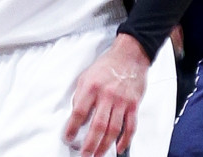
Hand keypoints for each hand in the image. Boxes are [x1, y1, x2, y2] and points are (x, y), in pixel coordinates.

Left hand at [63, 34, 150, 156]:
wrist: (130, 55)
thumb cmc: (108, 65)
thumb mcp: (86, 77)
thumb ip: (80, 96)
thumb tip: (75, 116)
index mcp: (92, 88)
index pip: (79, 114)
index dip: (72, 129)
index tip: (69, 138)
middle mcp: (108, 95)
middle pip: (97, 126)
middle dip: (89, 145)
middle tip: (84, 154)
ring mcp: (122, 101)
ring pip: (113, 129)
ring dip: (105, 146)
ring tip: (97, 154)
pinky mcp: (134, 103)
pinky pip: (131, 125)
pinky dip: (126, 139)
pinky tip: (120, 147)